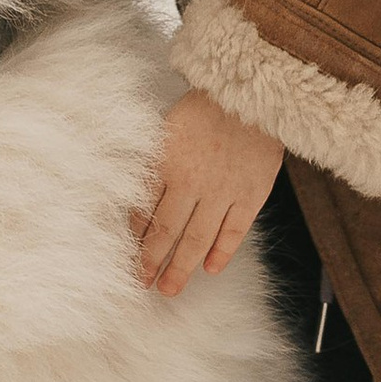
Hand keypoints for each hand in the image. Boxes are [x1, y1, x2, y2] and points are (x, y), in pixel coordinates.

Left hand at [137, 88, 283, 295]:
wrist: (252, 93)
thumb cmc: (205, 106)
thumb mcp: (165, 129)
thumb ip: (151, 163)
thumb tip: (133, 197)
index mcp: (167, 163)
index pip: (145, 212)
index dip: (136, 240)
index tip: (128, 259)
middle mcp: (193, 182)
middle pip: (167, 232)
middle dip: (152, 262)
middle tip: (143, 284)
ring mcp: (224, 191)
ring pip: (198, 239)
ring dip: (181, 267)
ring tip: (169, 288)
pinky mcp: (251, 194)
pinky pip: (234, 232)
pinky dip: (221, 252)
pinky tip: (210, 269)